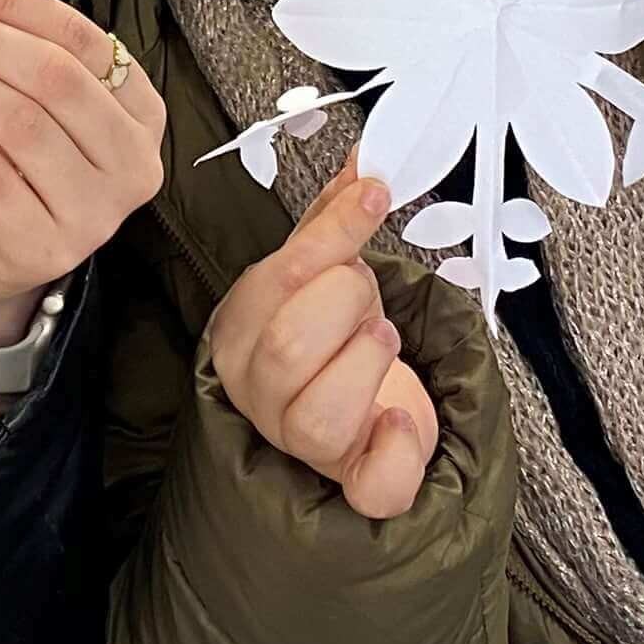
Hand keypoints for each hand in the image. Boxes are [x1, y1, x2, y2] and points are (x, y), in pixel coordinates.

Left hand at [0, 0, 166, 417]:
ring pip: (22, 124)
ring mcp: (97, 212)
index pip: (81, 39)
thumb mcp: (19, 95)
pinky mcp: (47, 247)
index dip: (13, 1)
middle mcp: (133, 161)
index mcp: (140, 110)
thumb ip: (4, 34)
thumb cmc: (12, 164)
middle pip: (53, 78)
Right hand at [207, 168, 434, 521]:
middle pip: (288, 349)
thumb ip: (335, 217)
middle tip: (366, 298)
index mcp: (241, 331)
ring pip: (319, 418)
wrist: (349, 409)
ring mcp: (299, 444)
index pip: (277, 280)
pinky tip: (402, 417)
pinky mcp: (351, 483)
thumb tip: (366, 158)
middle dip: (346, 305)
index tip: (375, 196)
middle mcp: (257, 393)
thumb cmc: (327, 334)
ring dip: (367, 365)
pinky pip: (370, 486)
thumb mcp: (324, 270)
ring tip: (381, 340)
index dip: (333, 234)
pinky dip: (395, 451)